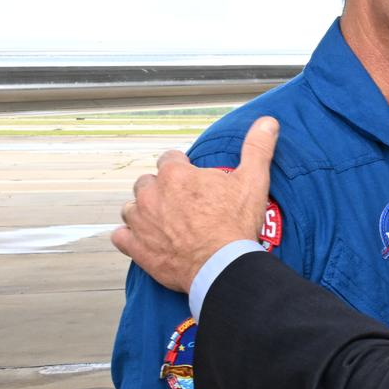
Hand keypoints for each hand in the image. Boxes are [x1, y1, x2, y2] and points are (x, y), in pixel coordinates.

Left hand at [112, 117, 276, 292]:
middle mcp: (151, 194)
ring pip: (132, 208)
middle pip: (147, 183)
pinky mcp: (136, 247)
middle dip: (160, 190)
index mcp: (175, 175)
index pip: (169, 160)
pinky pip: (120, 237)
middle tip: (181, 204)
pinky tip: (145, 240)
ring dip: (144, 212)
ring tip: (164, 223)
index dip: (182, 170)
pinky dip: (129, 238)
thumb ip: (257, 148)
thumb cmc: (235, 225)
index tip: (193, 182)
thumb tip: (267, 122)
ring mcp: (140, 222)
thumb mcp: (253, 181)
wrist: (222, 266)